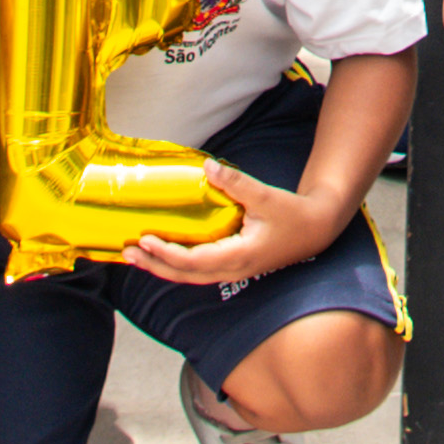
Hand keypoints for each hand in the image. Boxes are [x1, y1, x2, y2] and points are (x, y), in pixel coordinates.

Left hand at [119, 156, 333, 290]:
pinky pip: (198, 271)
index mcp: (241, 255)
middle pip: (186, 276)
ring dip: (162, 267)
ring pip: (190, 277)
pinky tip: (162, 256)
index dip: (168, 253)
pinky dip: (177, 265)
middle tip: (127, 252)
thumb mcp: (266, 195)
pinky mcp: (233, 266)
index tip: (146, 240)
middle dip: (155, 265)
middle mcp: (234, 269)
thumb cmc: (293, 214)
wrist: (316, 230)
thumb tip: (208, 167)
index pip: (196, 261)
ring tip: (136, 256)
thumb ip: (236, 183)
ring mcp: (233, 271)